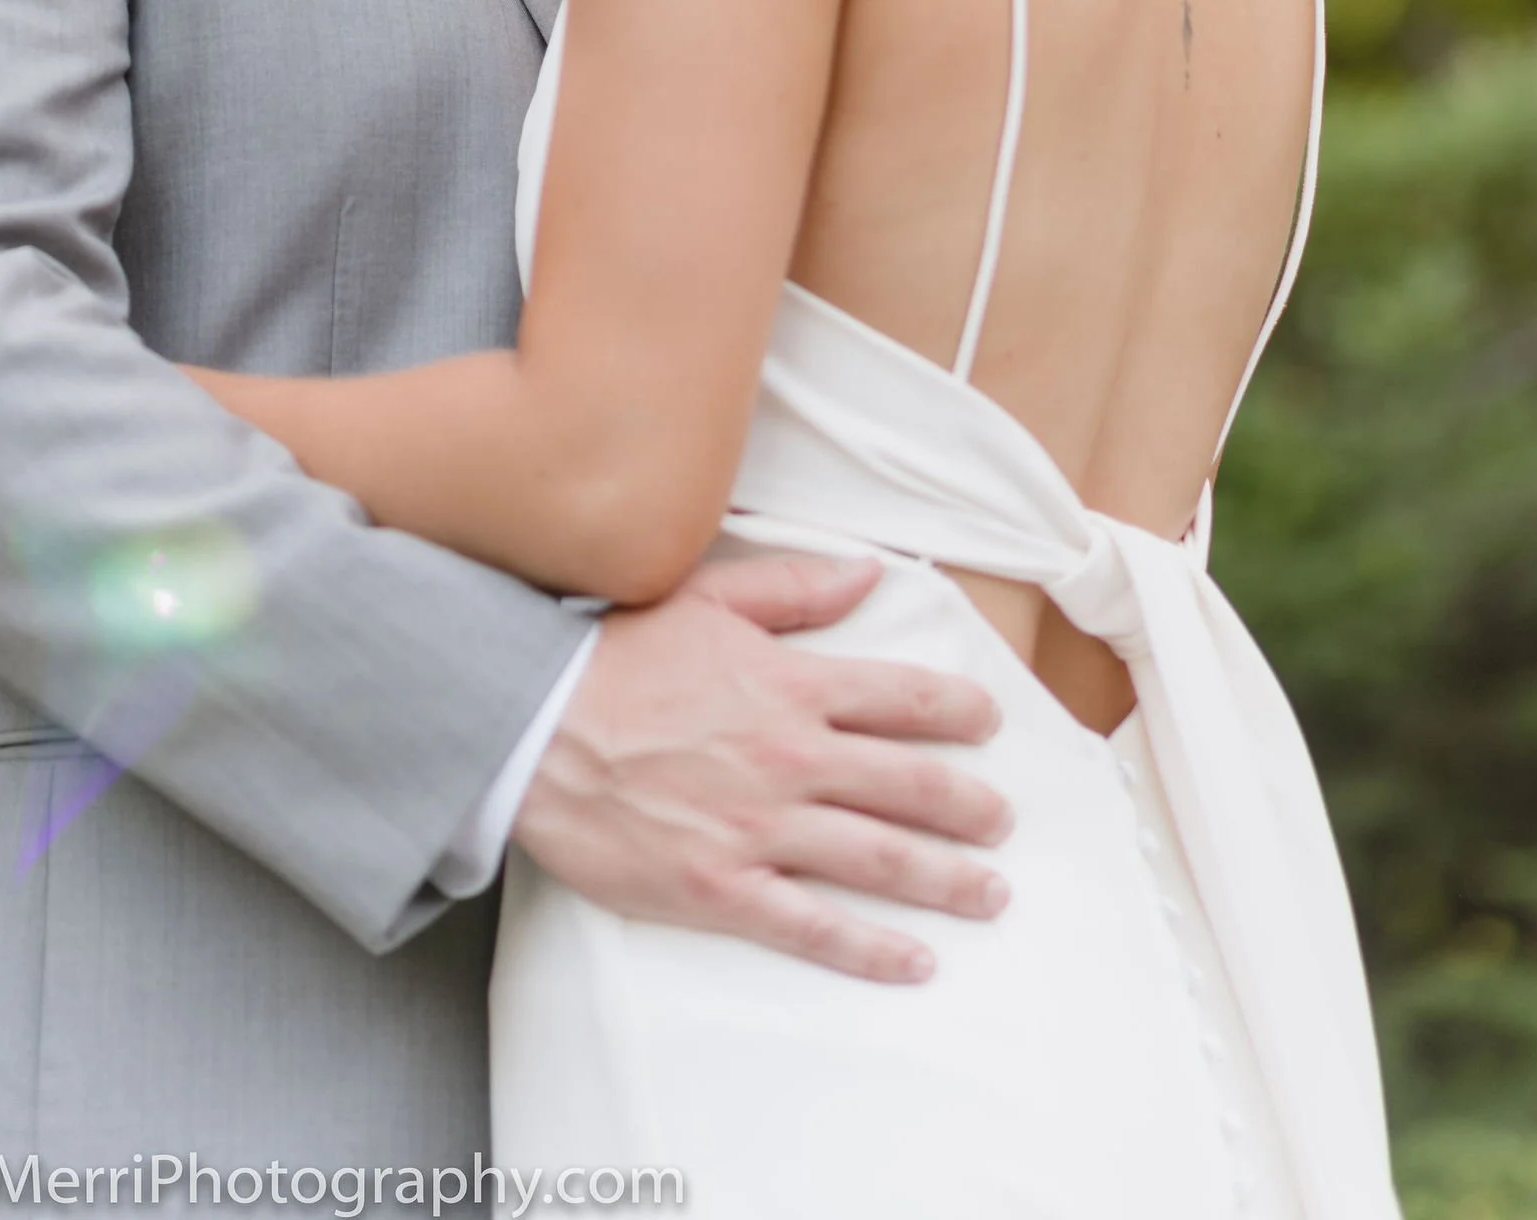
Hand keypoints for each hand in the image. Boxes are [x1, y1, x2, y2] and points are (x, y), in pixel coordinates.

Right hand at [513, 552, 1009, 984]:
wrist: (534, 727)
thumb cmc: (617, 657)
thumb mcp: (709, 596)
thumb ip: (796, 587)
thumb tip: (869, 574)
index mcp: (792, 686)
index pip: (904, 699)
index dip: (959, 712)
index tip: (988, 723)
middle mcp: (790, 759)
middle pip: (911, 786)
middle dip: (970, 807)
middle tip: (1002, 822)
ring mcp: (760, 830)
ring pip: (879, 860)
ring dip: (945, 880)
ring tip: (988, 892)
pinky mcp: (722, 887)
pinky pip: (813, 927)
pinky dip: (870, 950)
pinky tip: (914, 962)